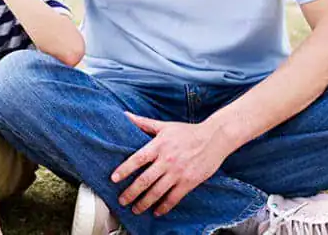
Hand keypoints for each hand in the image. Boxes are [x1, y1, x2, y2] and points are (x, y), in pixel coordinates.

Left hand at [112, 112, 231, 216]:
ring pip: (157, 192)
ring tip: (135, 209)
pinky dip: (164, 207)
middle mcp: (167, 160)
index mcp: (159, 145)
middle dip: (131, 193)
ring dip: (144, 203)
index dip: (124, 170)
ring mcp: (178, 172)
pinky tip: (156, 211)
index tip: (113, 179)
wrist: (214, 138)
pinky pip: (173, 198)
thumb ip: (143, 123)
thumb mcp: (164, 126)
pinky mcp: (189, 182)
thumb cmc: (187, 132)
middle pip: (144, 180)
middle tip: (121, 201)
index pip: (137, 159)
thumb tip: (125, 115)